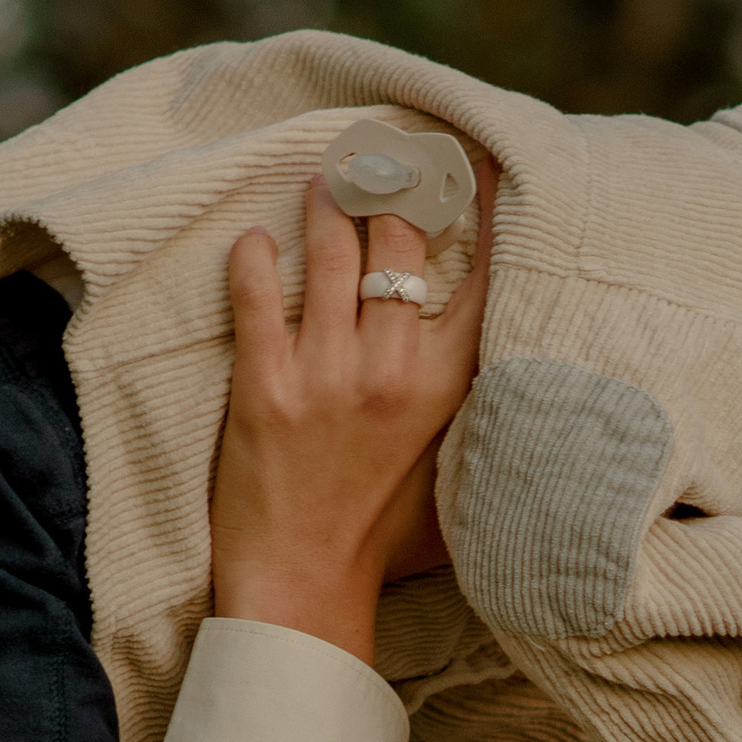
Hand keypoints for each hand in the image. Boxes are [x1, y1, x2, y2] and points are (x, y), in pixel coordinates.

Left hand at [212, 172, 492, 659]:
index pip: (479, 280)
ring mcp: (328, 376)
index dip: (477, 210)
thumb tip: (483, 340)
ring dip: (326, 206)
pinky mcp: (265, 387)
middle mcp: (392, 371)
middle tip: (374, 159)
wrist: (304, 582)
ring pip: (333, 253)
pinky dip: (257, 259)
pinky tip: (257, 244)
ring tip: (320, 187)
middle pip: (400, 242)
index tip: (468, 161)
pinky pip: (259, 295)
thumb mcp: (447, 460)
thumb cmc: (378, 528)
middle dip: (389, 185)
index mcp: (445, 386)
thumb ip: (466, 400)